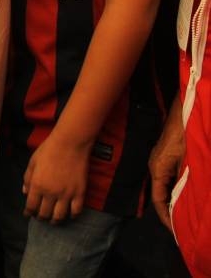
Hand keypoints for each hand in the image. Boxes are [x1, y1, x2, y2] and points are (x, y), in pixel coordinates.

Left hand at [23, 135, 89, 222]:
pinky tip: (69, 214)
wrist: (70, 143)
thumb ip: (27, 178)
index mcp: (37, 185)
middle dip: (41, 217)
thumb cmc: (49, 150)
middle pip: (44, 213)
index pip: (31, 206)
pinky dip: (72, 215)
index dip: (29, 213)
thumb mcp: (32, 162)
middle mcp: (51, 193)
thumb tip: (24, 192)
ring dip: (55, 220)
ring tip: (53, 220)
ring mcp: (66, 194)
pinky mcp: (79, 193)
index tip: (28, 214)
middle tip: (40, 217)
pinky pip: (76, 211)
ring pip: (59, 216)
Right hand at [150, 112, 185, 228]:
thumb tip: (183, 200)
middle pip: (159, 194)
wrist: (183, 111)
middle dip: (169, 211)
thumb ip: (183, 178)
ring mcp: (158, 161)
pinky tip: (184, 194)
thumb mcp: (186, 158)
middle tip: (181, 226)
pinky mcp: (164, 157)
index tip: (175, 230)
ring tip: (183, 214)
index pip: (158, 199)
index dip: (166, 216)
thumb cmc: (184, 132)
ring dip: (172, 200)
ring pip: (163, 187)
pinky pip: (167, 178)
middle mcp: (154, 166)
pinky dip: (174, 189)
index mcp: (157, 168)